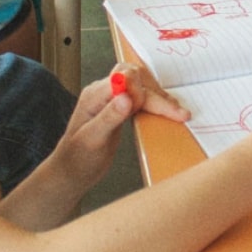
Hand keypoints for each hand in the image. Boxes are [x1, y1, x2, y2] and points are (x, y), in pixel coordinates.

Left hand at [47, 62, 188, 189]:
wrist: (72, 171)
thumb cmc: (77, 159)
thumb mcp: (92, 140)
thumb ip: (108, 117)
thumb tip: (126, 97)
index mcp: (95, 96)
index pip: (125, 81)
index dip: (145, 92)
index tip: (163, 108)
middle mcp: (103, 93)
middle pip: (137, 80)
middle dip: (159, 96)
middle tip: (179, 114)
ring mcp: (112, 100)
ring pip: (142, 86)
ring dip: (161, 98)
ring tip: (178, 113)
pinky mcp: (120, 108)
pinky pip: (141, 97)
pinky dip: (156, 103)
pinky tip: (167, 112)